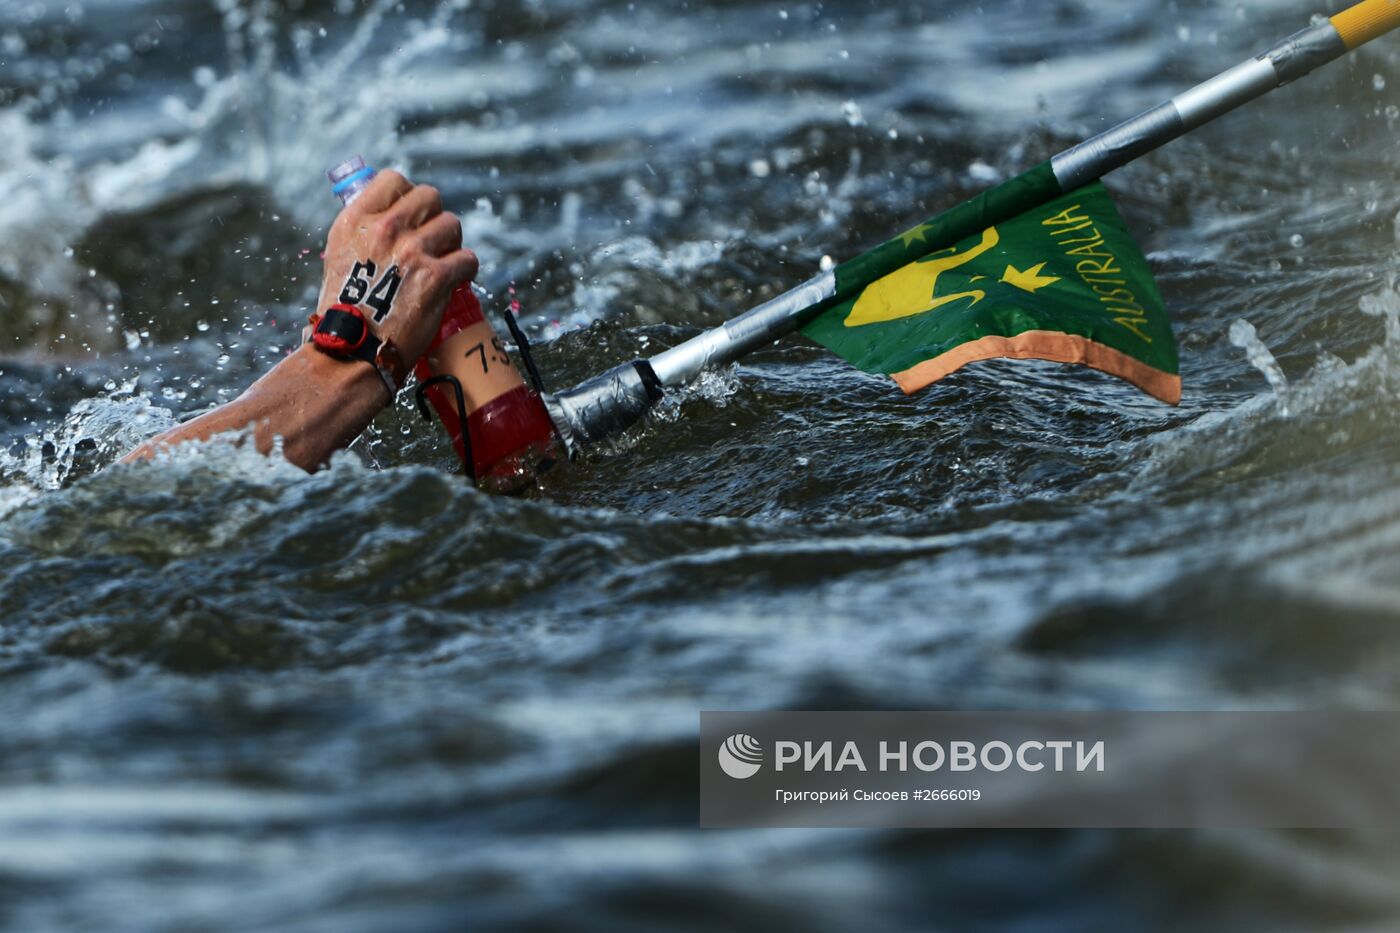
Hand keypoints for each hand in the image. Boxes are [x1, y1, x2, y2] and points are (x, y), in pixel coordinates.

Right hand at [317, 170, 478, 369]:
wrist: (351, 349)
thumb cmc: (345, 309)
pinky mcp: (436, 276)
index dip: (409, 195)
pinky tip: (456, 280)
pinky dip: (466, 270)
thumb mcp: (339, 256)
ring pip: (452, 225)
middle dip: (435, 217)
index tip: (413, 214)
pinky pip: (468, 258)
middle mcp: (384, 229)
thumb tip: (390, 213)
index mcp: (356, 221)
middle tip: (432, 240)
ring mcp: (412, 251)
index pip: (393, 180)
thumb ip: (364, 231)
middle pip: (430, 196)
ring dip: (452, 244)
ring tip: (442, 264)